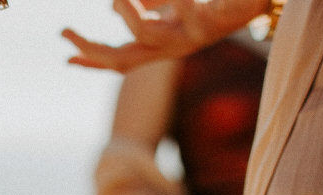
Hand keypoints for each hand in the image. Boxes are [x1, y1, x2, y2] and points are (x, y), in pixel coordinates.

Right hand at [64, 0, 268, 70]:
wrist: (259, 1)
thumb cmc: (215, 5)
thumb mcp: (172, 6)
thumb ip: (147, 6)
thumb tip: (111, 6)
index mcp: (163, 46)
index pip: (120, 61)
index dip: (92, 61)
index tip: (64, 56)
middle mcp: (172, 49)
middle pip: (122, 59)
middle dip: (91, 47)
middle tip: (63, 32)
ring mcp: (190, 38)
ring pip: (146, 35)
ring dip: (126, 13)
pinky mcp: (209, 23)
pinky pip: (185, 10)